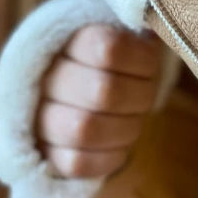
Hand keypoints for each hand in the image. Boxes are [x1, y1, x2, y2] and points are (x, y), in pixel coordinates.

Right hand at [36, 24, 160, 178]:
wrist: (79, 85)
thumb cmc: (116, 60)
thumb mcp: (128, 35)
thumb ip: (141, 34)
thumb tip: (155, 35)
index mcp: (70, 41)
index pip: (110, 48)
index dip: (141, 60)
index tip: (147, 64)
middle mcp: (48, 77)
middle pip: (103, 91)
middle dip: (137, 97)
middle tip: (142, 95)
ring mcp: (41, 117)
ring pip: (86, 129)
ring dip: (125, 128)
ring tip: (132, 119)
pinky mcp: (47, 153)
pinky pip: (77, 163)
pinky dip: (110, 156)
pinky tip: (120, 142)